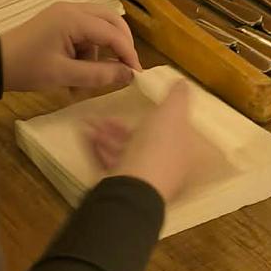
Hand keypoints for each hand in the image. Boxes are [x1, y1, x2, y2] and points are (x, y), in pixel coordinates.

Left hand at [0, 3, 141, 93]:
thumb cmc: (27, 69)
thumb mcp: (64, 76)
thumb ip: (99, 75)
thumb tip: (128, 75)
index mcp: (73, 18)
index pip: (112, 33)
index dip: (128, 53)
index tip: (137, 74)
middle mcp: (72, 9)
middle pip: (110, 21)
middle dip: (121, 45)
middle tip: (126, 68)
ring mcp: (64, 14)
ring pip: (98, 27)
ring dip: (101, 52)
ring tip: (91, 79)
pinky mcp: (58, 22)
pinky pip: (84, 33)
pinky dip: (87, 52)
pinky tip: (77, 74)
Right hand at [88, 80, 208, 204]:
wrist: (132, 187)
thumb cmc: (157, 147)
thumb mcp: (172, 113)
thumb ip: (177, 97)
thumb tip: (184, 83)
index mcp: (182, 151)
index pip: (171, 133)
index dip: (155, 118)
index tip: (137, 109)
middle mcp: (165, 167)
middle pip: (143, 143)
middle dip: (121, 127)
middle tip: (105, 117)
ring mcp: (143, 179)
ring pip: (124, 153)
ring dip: (106, 136)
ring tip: (88, 124)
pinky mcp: (123, 186)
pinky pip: (110, 164)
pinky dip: (98, 150)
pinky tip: (86, 137)